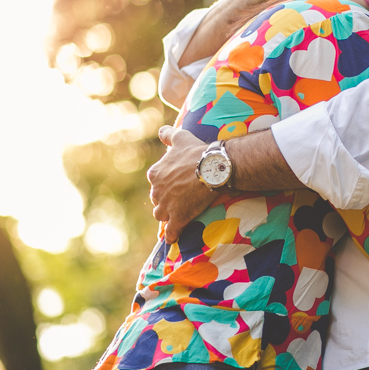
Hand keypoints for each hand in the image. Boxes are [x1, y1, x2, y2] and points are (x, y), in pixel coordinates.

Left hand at [148, 126, 215, 243]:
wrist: (213, 168)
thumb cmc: (197, 152)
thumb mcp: (181, 138)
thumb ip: (168, 134)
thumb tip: (161, 131)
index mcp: (155, 174)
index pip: (156, 182)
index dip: (167, 183)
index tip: (177, 183)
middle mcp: (156, 191)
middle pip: (158, 199)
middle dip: (167, 199)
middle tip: (181, 197)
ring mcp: (166, 206)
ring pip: (161, 215)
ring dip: (168, 215)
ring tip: (178, 214)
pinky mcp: (178, 218)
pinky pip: (171, 232)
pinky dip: (172, 235)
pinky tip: (174, 237)